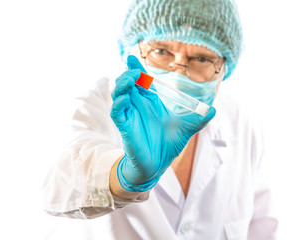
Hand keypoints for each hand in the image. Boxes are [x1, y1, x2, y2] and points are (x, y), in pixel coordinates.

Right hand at [110, 55, 215, 191]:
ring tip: (130, 79)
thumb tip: (214, 109)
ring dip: (122, 85)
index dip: (135, 69)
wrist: (159, 164)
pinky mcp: (125, 127)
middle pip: (127, 84)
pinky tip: (125, 98)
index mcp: (150, 102)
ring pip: (119, 95)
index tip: (131, 57)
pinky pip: (117, 112)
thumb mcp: (187, 128)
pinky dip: (119, 103)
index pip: (141, 81)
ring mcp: (130, 116)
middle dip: (128, 74)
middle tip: (133, 69)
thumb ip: (199, 118)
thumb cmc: (168, 144)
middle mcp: (138, 106)